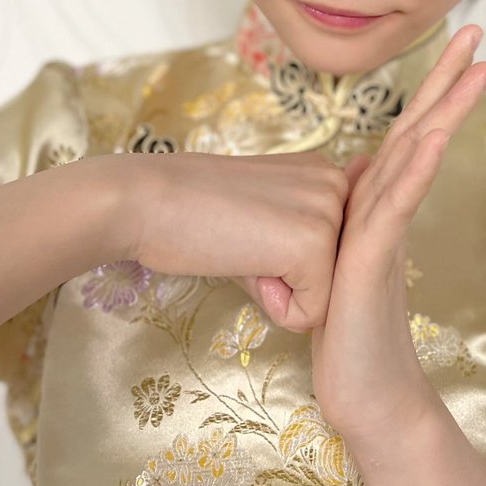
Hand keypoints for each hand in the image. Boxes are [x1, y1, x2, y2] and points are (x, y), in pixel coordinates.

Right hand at [119, 149, 348, 332]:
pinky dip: (275, 308)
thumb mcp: (265, 214)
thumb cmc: (196, 213)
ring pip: (326, 295)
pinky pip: (311, 312)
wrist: (148, 201)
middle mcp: (337, 184)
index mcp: (326, 173)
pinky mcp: (314, 244)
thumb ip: (300, 235)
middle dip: (288, 277)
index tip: (248, 230)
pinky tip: (244, 264)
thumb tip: (329, 282)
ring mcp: (330, 212)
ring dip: (280, 289)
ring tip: (243, 248)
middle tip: (244, 242)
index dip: (287, 261)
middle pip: (333, 273)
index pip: (333, 251)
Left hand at [289, 24, 485, 442]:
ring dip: (443, 112)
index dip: (429, 89)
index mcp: (376, 205)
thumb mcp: (334, 260)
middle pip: (421, 131)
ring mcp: (385, 236)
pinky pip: (394, 211)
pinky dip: (413, 172)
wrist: (364, 398)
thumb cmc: (349, 333)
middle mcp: (387, 211)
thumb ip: (349, 215)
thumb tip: (355, 174)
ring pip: (415, 160)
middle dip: (448, 81)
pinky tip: (429, 139)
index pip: (406, 132)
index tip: (455, 47)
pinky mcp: (371, 267)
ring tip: (475, 69)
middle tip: (480, 35)